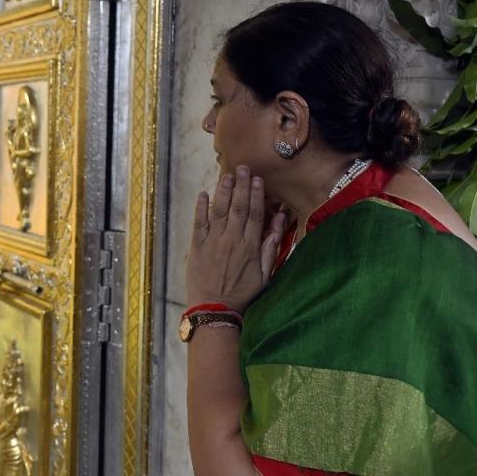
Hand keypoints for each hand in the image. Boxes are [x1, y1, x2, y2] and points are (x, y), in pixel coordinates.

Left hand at [185, 165, 287, 312]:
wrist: (215, 309)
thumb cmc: (243, 294)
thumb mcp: (265, 274)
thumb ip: (272, 247)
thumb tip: (280, 222)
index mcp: (250, 246)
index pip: (256, 214)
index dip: (257, 194)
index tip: (258, 179)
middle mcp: (232, 240)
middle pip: (238, 207)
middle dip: (241, 186)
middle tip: (243, 167)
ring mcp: (213, 242)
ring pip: (219, 210)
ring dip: (223, 191)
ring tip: (226, 175)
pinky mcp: (197, 246)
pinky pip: (199, 222)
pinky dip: (201, 207)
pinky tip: (203, 193)